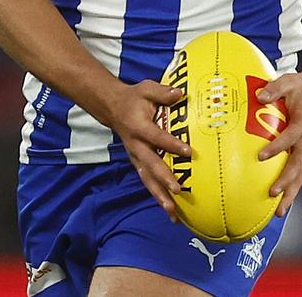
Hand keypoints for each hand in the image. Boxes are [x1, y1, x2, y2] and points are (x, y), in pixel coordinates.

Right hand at [108, 80, 190, 223]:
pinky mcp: (137, 163)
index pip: (156, 137)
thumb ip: (162, 92)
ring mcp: (135, 156)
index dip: (171, 144)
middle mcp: (135, 145)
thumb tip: (180, 94)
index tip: (188, 152)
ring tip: (172, 212)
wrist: (113, 108)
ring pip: (146, 179)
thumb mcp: (146, 89)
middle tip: (179, 190)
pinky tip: (170, 211)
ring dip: (159, 195)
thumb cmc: (134, 98)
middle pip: (149, 164)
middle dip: (164, 178)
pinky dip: (157, 196)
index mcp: (138, 126)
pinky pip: (146, 181)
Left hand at [255, 72, 301, 216]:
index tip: (261, 155)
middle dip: (287, 181)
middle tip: (272, 193)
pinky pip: (297, 173)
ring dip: (290, 193)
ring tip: (278, 212)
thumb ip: (274, 89)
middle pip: (299, 165)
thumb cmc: (299, 88)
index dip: (277, 147)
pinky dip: (290, 188)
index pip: (290, 137)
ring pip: (300, 175)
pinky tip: (279, 202)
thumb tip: (259, 97)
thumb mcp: (287, 82)